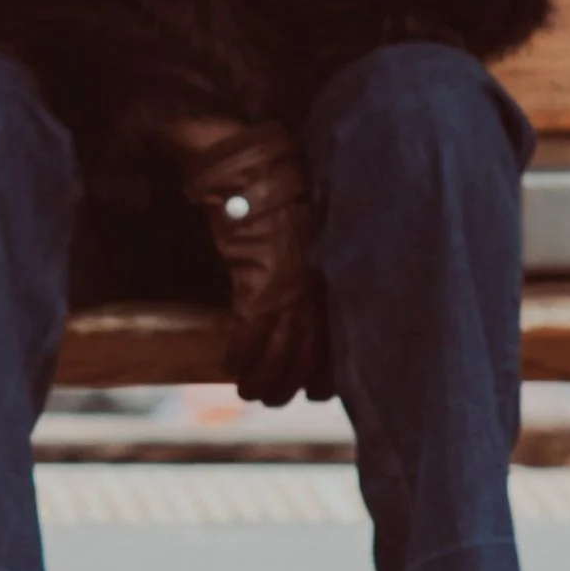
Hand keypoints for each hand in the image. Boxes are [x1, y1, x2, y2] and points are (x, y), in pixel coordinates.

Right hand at [179, 125, 335, 406]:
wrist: (254, 173)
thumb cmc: (280, 201)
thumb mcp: (311, 240)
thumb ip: (316, 274)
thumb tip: (313, 302)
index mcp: (335, 280)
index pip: (339, 342)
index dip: (326, 374)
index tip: (316, 393)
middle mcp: (319, 289)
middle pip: (310, 356)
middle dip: (289, 384)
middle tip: (271, 398)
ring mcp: (292, 288)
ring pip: (281, 354)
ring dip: (262, 380)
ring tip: (248, 392)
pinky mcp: (260, 284)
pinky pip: (250, 336)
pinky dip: (239, 356)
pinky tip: (229, 365)